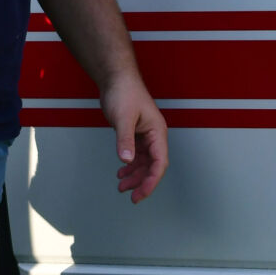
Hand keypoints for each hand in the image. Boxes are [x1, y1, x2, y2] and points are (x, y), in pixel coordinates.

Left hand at [101, 72, 168, 202]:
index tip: (140, 194)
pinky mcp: (135, 133)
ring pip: (144, 162)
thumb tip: (126, 160)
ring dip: (134, 175)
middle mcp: (154, 135)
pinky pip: (136, 154)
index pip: (159, 163)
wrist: (116, 77)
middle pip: (153, 166)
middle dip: (142, 182)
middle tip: (131, 196)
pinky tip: (121, 172)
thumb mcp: (123, 118)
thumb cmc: (124, 92)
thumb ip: (125, 140)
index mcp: (157, 132)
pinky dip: (129, 165)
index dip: (151, 181)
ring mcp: (145, 135)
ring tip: (121, 187)